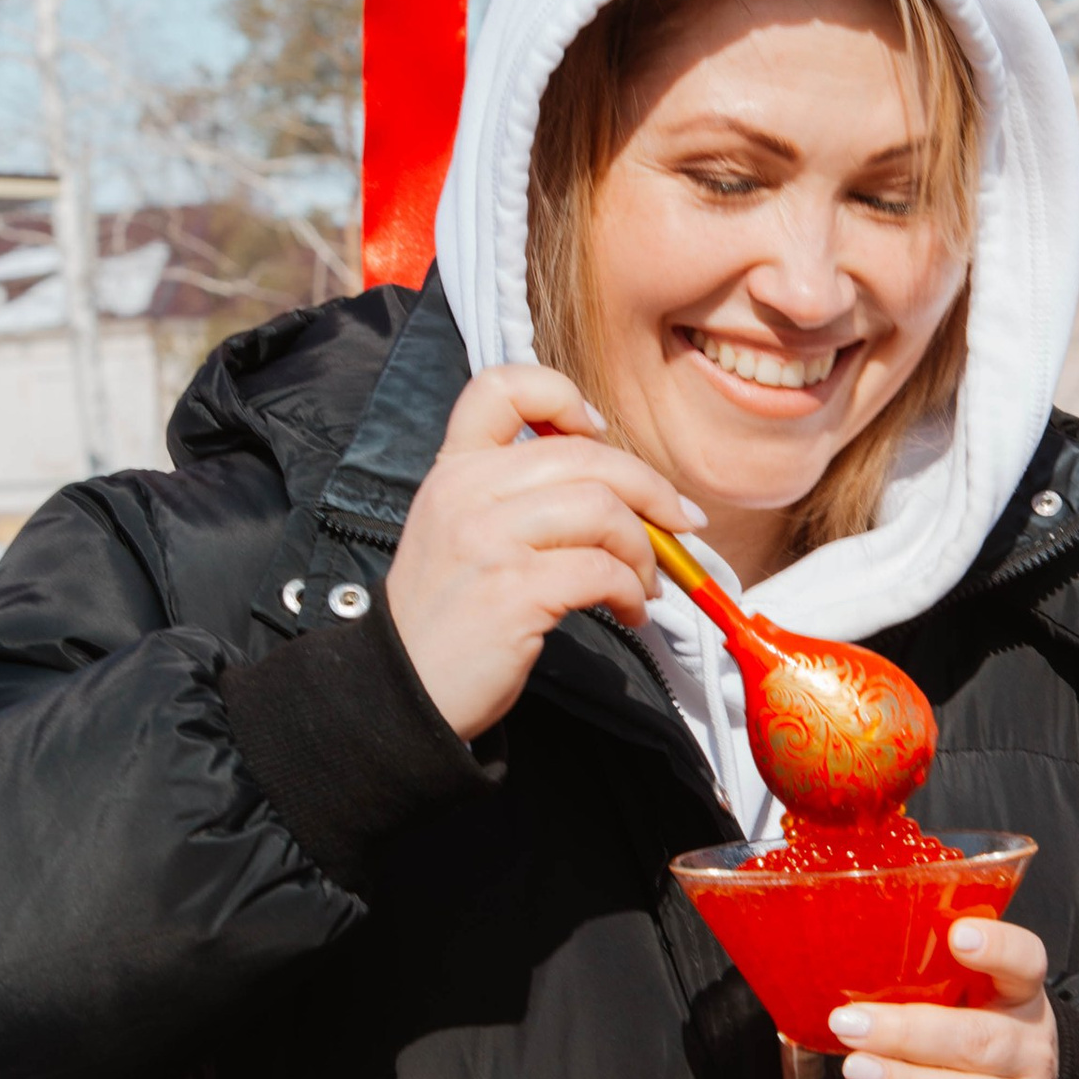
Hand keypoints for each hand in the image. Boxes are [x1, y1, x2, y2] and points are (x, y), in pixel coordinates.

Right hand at [387, 367, 705, 738]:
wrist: (401, 693)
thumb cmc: (448, 618)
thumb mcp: (459, 533)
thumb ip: (514, 495)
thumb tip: (620, 489)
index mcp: (452, 470)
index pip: (502, 386)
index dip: (563, 396)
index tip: (598, 434)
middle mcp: (465, 493)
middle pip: (585, 454)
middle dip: (650, 489)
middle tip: (678, 523)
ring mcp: (486, 540)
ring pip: (603, 508)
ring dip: (644, 549)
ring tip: (645, 583)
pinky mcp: (513, 592)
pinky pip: (603, 569)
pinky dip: (633, 591)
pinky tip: (629, 611)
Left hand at [827, 915, 1059, 1078]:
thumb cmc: (972, 1025)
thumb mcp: (964, 989)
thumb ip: (922, 971)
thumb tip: (826, 948)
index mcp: (1019, 997)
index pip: (1025, 963)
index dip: (997, 947)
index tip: (957, 935)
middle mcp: (1026, 1049)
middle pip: (980, 1039)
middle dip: (911, 1032)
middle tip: (850, 1024)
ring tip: (859, 1073)